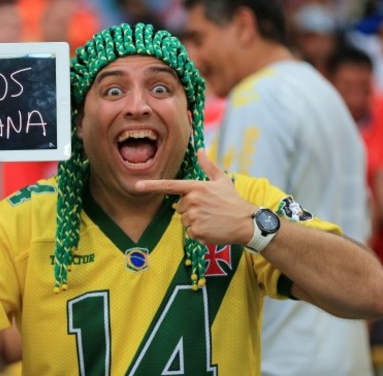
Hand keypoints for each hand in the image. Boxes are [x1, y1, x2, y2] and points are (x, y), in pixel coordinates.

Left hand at [135, 148, 256, 245]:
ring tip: (211, 219)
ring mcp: (193, 217)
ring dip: (195, 221)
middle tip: (208, 209)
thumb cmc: (233, 200)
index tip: (137, 185)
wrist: (246, 222)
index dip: (152, 185)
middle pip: (179, 207)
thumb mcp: (221, 180)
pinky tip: (212, 228)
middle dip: (190, 209)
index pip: (170, 185)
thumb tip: (201, 150)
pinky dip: (199, 232)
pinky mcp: (196, 232)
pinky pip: (190, 232)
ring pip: (184, 220)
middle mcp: (192, 201)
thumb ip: (208, 166)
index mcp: (196, 187)